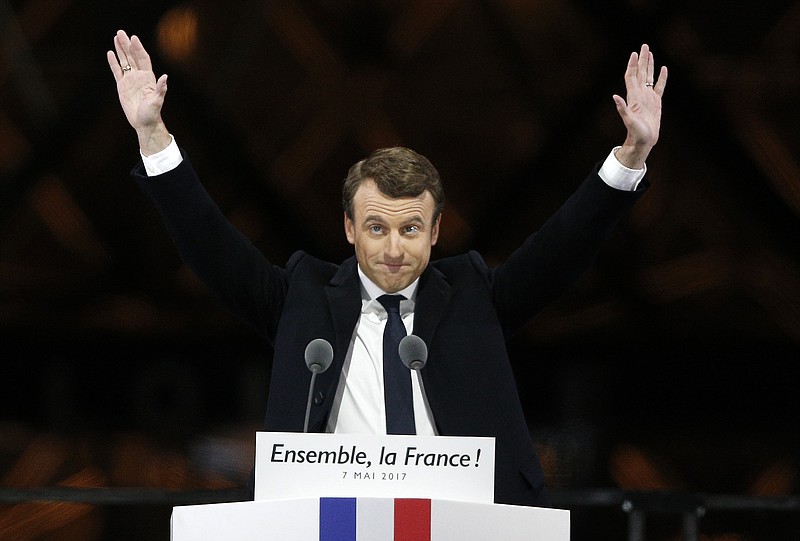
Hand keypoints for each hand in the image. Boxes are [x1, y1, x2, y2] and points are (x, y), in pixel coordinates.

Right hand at [106, 30, 170, 154]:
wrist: (144, 123)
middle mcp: (139, 76)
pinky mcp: (122, 86)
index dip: (138, 48)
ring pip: (124, 61)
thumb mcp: (157, 101)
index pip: (142, 59)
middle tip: (121, 32)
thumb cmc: (152, 113)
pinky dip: (113, 62)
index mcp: (148, 78)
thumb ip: (160, 89)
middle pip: (132, 56)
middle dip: (127, 44)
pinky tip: (110, 53)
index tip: (134, 38)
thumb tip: (165, 77)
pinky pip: (117, 71)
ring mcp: (130, 80)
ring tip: (116, 37)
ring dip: (120, 50)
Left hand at [612, 44, 667, 168]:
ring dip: (650, 65)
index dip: (633, 65)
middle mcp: (640, 94)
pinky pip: (659, 87)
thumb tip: (615, 96)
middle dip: (642, 59)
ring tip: (650, 53)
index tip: (634, 53)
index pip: (632, 76)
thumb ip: (622, 108)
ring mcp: (648, 97)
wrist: (643, 140)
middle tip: (644, 46)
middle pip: (641, 73)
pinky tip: (664, 68)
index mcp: (633, 96)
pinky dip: (662, 77)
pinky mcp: (656, 102)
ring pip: (649, 77)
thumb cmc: (636, 132)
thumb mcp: (628, 120)